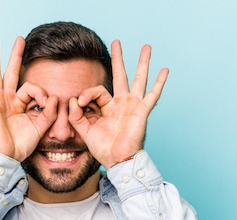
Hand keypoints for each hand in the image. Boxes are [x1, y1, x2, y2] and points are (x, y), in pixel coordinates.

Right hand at [0, 37, 57, 161]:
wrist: (8, 156)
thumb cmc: (21, 144)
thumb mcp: (41, 126)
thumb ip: (49, 111)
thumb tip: (54, 96)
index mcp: (19, 104)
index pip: (31, 87)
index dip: (41, 92)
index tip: (46, 102)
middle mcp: (7, 100)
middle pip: (11, 72)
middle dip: (16, 55)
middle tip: (20, 39)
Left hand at [69, 40, 168, 167]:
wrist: (117, 160)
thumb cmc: (103, 148)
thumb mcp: (84, 130)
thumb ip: (76, 115)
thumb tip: (72, 100)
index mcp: (108, 107)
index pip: (96, 91)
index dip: (86, 94)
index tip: (79, 103)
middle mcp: (121, 103)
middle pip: (120, 75)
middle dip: (117, 59)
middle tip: (116, 41)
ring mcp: (133, 105)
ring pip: (138, 79)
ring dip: (142, 62)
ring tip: (146, 47)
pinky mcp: (142, 112)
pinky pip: (152, 95)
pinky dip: (159, 83)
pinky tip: (164, 70)